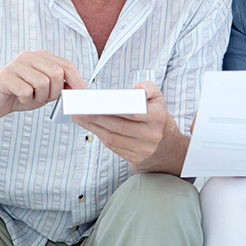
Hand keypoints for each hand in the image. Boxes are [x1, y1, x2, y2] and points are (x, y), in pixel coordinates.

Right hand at [0, 50, 87, 122]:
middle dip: (55, 92)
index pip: (66, 65)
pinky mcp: (5, 76)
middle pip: (57, 73)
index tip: (84, 96)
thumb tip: (79, 90)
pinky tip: (18, 98)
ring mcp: (16, 64)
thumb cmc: (18, 96)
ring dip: (39, 97)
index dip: (77, 82)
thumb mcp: (44, 92)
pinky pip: (26, 91)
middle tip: (44, 99)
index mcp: (40, 56)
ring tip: (29, 98)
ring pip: (43, 83)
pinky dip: (25, 100)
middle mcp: (28, 56)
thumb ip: (59, 87)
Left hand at [71, 81, 185, 173]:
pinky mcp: (135, 158)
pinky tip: (90, 127)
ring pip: (113, 138)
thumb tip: (138, 89)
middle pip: (118, 126)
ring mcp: (144, 149)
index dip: (112, 108)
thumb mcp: (157, 97)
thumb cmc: (156, 114)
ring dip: (93, 127)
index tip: (94, 102)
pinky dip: (100, 136)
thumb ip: (148, 88)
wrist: (166, 143)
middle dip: (95, 117)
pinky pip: (113, 147)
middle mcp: (152, 135)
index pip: (132, 112)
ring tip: (79, 117)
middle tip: (79, 110)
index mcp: (157, 117)